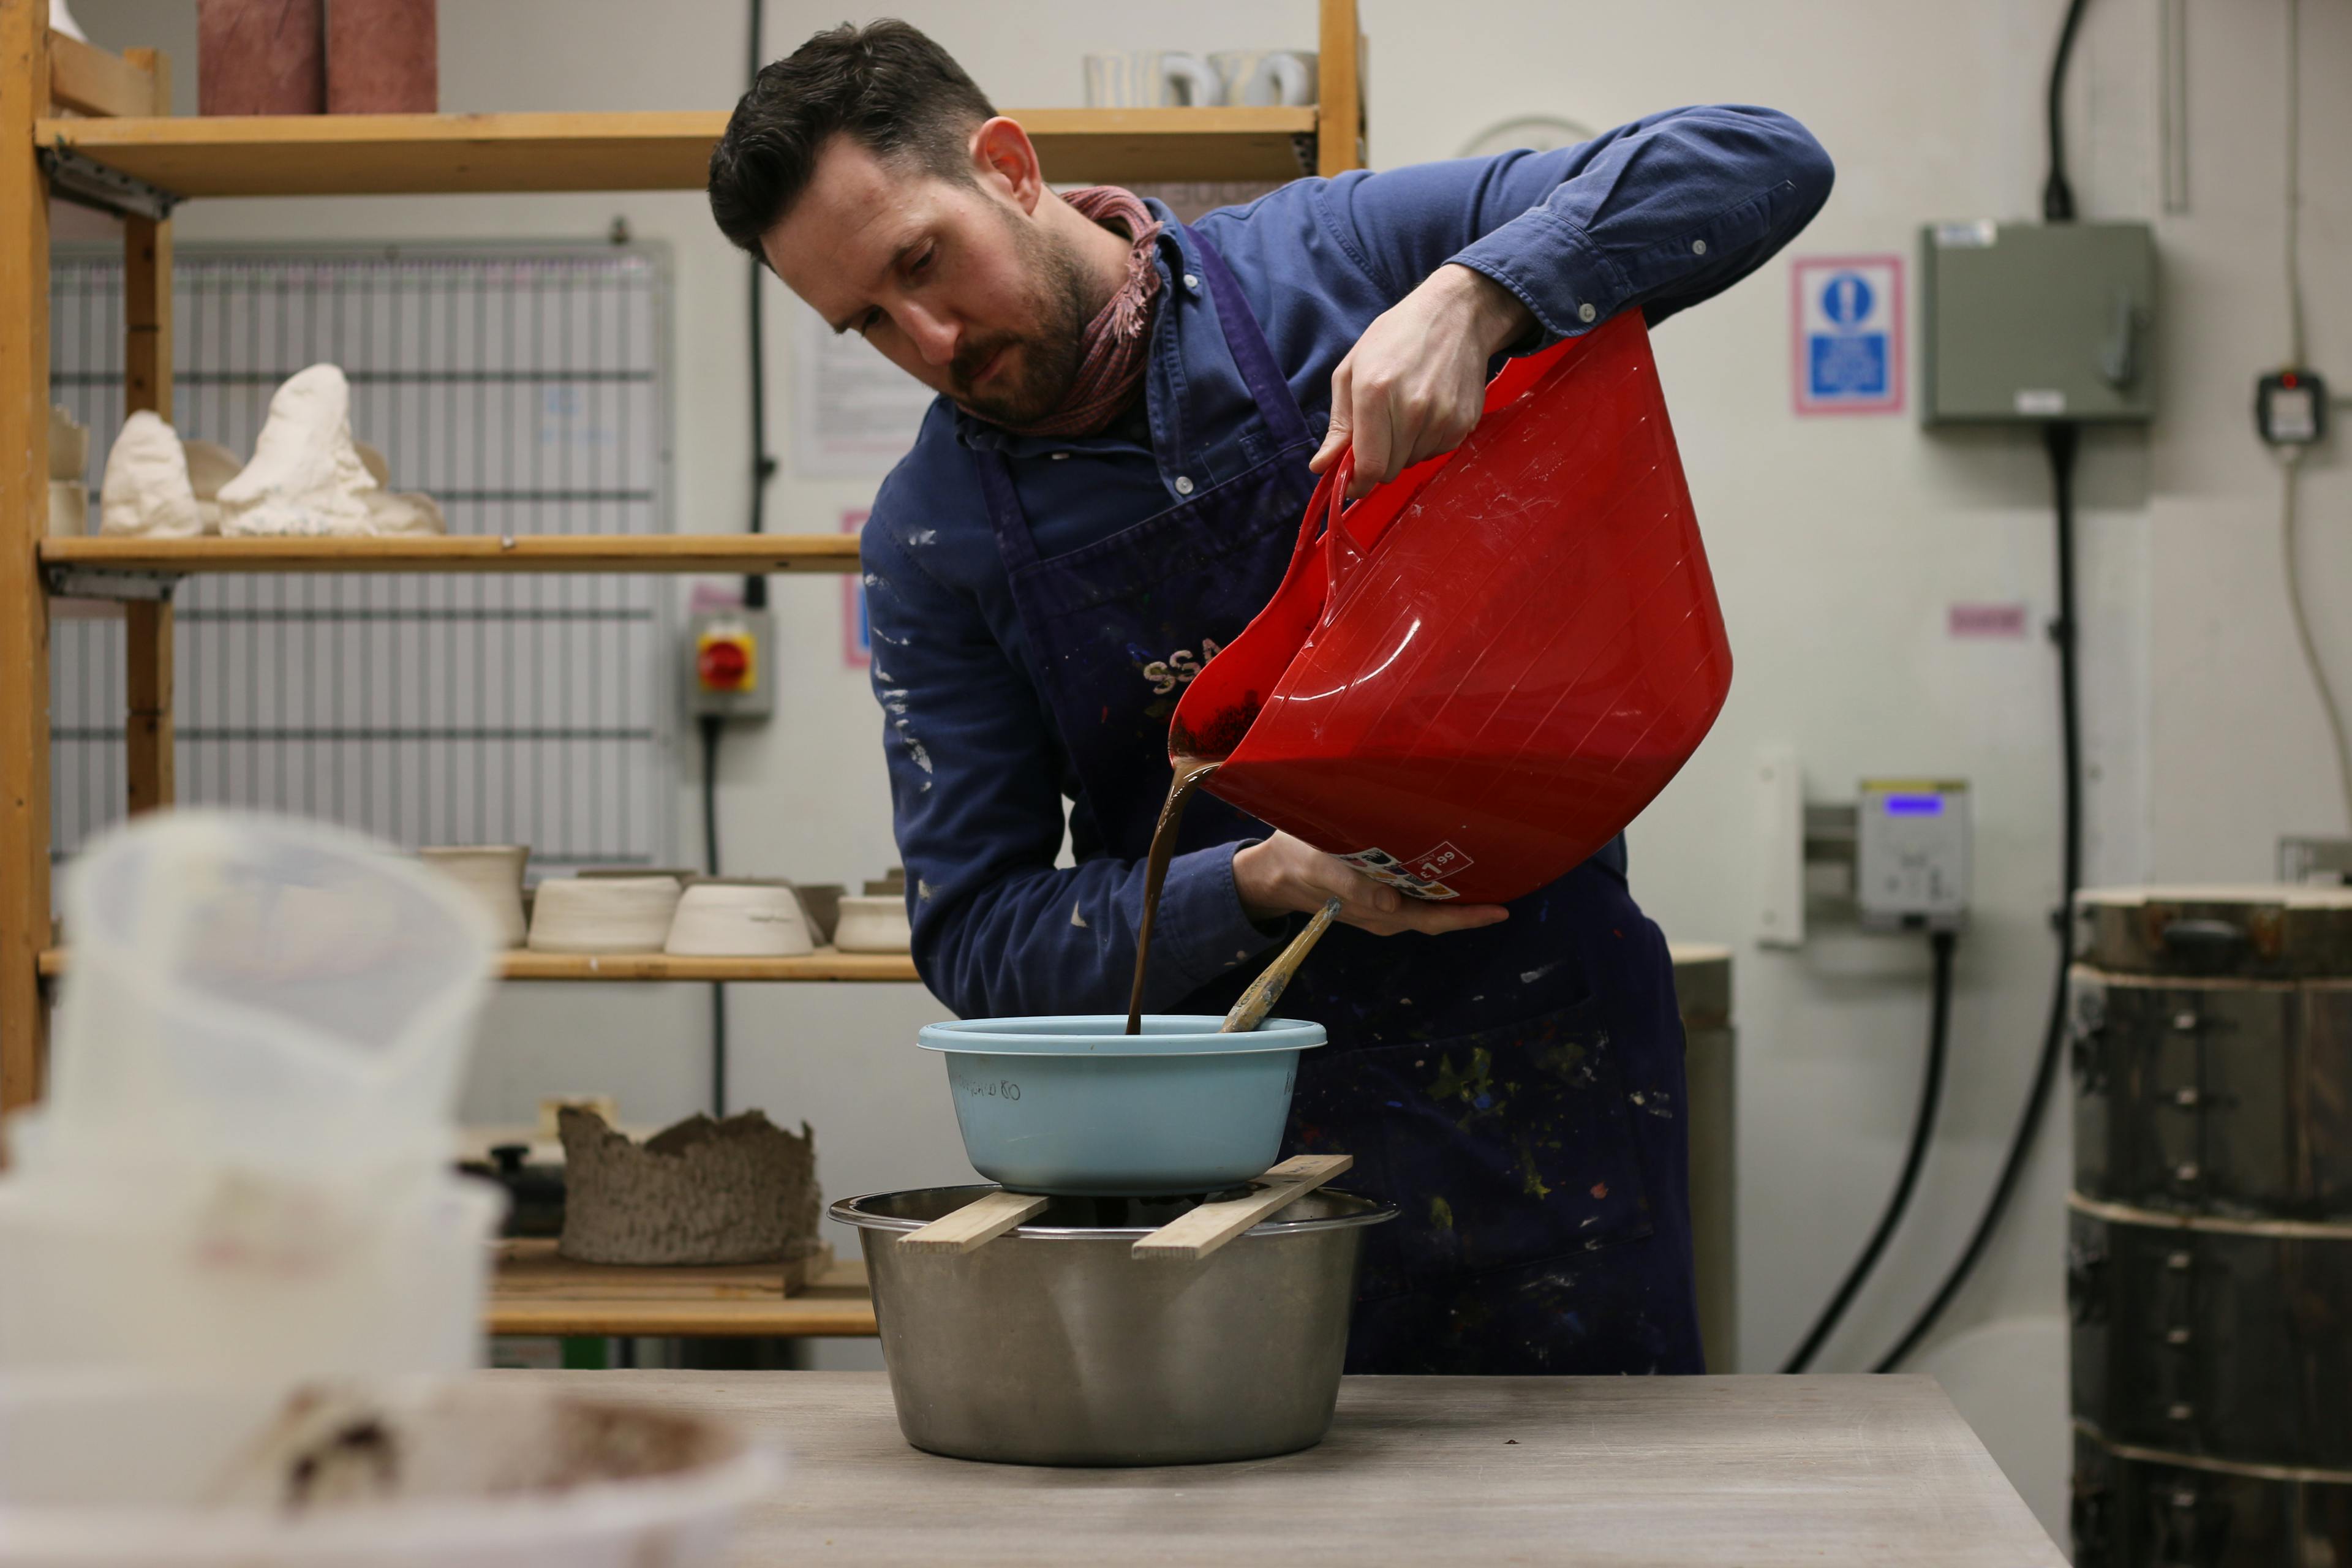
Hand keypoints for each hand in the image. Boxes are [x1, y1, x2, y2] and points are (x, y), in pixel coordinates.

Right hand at [1233, 832, 1509, 936]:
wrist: (1272, 872)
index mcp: (1380, 911)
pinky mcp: (1378, 894)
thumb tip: (1392, 902)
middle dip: (1475, 904)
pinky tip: (1450, 863)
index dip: (1469, 917)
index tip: (1503, 909)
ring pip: (1430, 905)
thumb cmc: (1297, 862)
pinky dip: (1436, 884)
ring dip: (1458, 892)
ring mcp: (1384, 906)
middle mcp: (1389, 914)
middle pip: (1441, 914)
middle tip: (1513, 880)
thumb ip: (1351, 884)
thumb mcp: (1319, 867)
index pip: (1435, 919)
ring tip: (1493, 868)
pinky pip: (1416, 893)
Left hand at [1309, 263, 1534, 499]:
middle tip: (1378, 434)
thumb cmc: (1396, 337)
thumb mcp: (1352, 371)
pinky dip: (1426, 441)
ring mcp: (1443, 417)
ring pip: (1413, 463)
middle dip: (1377, 463)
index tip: (1351, 481)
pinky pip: (1437, 452)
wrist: (1457, 314)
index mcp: (1375, 393)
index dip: (1357, 483)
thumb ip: (1338, 425)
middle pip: (1390, 471)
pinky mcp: (1464, 422)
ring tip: (1405, 413)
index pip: (1369, 467)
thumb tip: (1321, 467)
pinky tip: (1427, 411)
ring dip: (1403, 450)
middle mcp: (1412, 409)